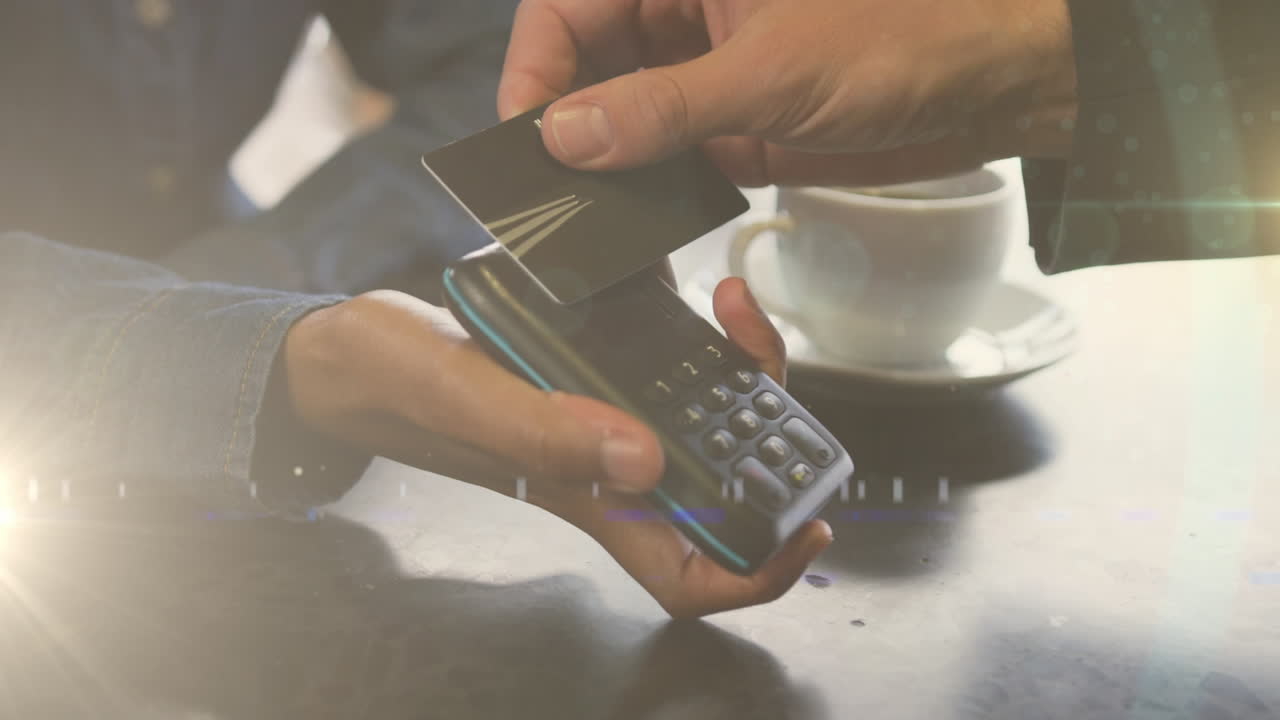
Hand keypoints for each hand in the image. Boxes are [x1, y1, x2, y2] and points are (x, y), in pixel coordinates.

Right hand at [282, 274, 831, 617]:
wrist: (358, 348)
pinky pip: (667, 364)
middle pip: (724, 487)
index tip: (809, 528)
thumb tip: (647, 459)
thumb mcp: (462, 396)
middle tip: (765, 355)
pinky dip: (692, 329)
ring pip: (705, 421)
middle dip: (769, 436)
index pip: (690, 574)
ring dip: (737, 372)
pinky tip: (689, 286)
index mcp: (588, 497)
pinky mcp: (595, 373)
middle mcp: (610, 466)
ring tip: (733, 304)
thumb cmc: (393, 383)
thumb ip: (543, 430)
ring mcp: (606, 419)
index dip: (759, 570)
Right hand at [498, 0, 1076, 186]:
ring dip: (605, 160)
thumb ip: (665, 106)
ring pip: (624, 111)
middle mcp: (688, 11)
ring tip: (583, 212)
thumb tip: (569, 134)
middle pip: (588, 60)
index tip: (525, 133)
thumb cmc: (906, 36)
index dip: (536, 66)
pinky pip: (670, 151)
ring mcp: (710, 69)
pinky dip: (652, 184)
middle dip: (564, 120)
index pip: (571, 6)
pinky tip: (641, 217)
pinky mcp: (736, 120)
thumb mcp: (772, 72)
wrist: (993, 84)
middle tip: (545, 188)